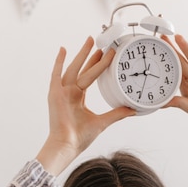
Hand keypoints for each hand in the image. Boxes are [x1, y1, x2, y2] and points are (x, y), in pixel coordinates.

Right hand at [37, 37, 134, 174]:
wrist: (67, 145)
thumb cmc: (79, 137)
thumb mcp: (102, 122)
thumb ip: (117, 114)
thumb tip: (132, 110)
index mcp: (78, 98)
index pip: (90, 76)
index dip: (98, 65)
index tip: (106, 54)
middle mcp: (70, 92)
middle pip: (82, 69)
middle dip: (91, 56)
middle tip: (101, 43)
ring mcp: (61, 92)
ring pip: (74, 68)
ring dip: (81, 54)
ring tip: (90, 41)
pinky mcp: (55, 94)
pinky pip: (56, 74)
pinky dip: (59, 62)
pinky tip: (63, 49)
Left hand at [165, 35, 187, 156]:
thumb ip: (178, 103)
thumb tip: (162, 102)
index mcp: (186, 90)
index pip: (174, 72)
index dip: (167, 62)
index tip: (159, 53)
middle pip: (182, 63)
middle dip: (173, 51)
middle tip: (164, 38)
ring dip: (186, 48)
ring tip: (178, 37)